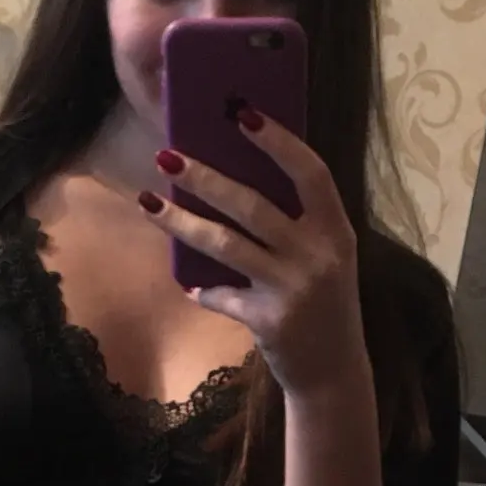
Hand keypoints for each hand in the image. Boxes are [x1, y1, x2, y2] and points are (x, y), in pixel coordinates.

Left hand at [139, 113, 367, 398]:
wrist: (333, 372)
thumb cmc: (321, 303)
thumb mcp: (325, 258)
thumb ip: (296, 224)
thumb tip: (232, 176)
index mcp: (337, 231)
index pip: (311, 173)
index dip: (279, 141)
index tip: (242, 113)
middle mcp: (318, 256)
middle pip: (253, 205)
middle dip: (205, 178)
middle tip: (166, 156)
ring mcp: (293, 289)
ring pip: (226, 245)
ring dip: (182, 222)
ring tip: (148, 201)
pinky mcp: (270, 320)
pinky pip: (221, 295)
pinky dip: (202, 289)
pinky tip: (189, 285)